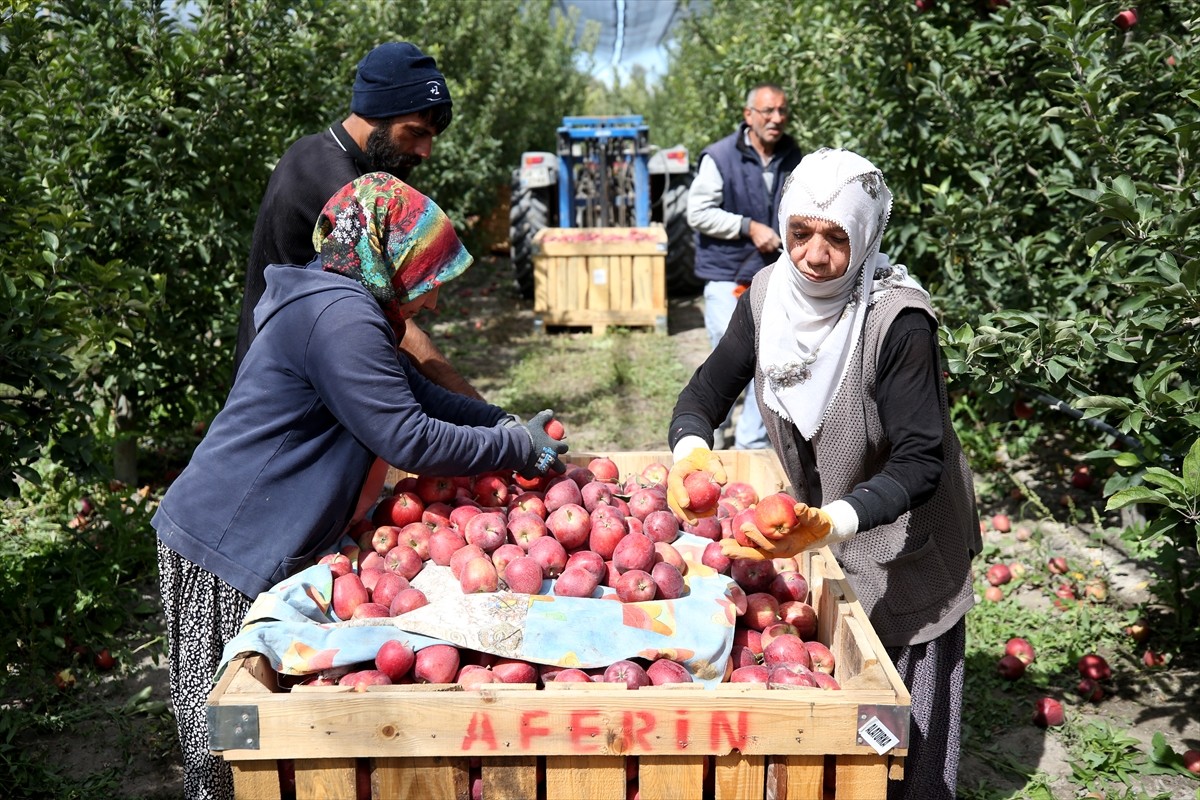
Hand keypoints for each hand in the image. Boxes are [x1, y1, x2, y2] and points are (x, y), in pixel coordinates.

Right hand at [518, 409, 567, 478]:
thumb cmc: (528, 434)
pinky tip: (525, 469)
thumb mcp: (537, 423)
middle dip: (559, 467)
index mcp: (555, 448)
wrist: (515, 447)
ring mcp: (541, 469)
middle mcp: (551, 460)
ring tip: (537, 466)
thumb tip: (550, 412)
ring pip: (545, 473)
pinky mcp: (531, 475)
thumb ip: (544, 417)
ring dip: (543, 470)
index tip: (559, 447)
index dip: (562, 448)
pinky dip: (529, 473)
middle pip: (561, 468)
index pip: (564, 448)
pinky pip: (532, 475)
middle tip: (554, 465)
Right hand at [667, 447, 727, 523]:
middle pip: (673, 501)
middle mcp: (674, 484)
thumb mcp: (712, 459)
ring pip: (680, 508)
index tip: (686, 503)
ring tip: (712, 513)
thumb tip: (722, 482)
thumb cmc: (704, 458)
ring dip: (694, 515)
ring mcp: (677, 493)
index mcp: (677, 471)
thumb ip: (717, 468)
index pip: (675, 482)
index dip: (679, 493)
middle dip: (683, 513)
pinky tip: (713, 511)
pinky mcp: (685, 498)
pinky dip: (700, 512)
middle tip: (695, 522)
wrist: (698, 460)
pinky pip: (690, 508)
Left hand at [720, 501, 855, 560]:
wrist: (818, 531)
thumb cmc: (817, 524)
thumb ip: (808, 514)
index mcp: (789, 548)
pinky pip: (753, 544)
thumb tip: (799, 507)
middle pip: (757, 554)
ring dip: (737, 549)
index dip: (758, 538)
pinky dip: (742, 541)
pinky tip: (730, 536)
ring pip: (753, 551)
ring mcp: (773, 549)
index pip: (771, 546)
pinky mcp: (769, 544)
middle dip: (740, 552)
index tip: (745, 527)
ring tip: (721, 546)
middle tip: (723, 548)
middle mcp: (779, 551)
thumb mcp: (816, 519)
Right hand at [748, 220, 781, 253]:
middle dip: (774, 247)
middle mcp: (768, 240)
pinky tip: (764, 246)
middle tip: (773, 246)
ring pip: (769, 250)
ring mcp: (763, 244)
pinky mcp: (759, 246)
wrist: (754, 229)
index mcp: (772, 236)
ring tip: (768, 246)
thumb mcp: (771, 230)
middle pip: (774, 248)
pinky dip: (764, 250)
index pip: (778, 244)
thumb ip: (775, 236)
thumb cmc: (762, 228)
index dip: (777, 244)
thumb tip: (779, 241)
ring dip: (769, 249)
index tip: (777, 244)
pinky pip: (764, 251)